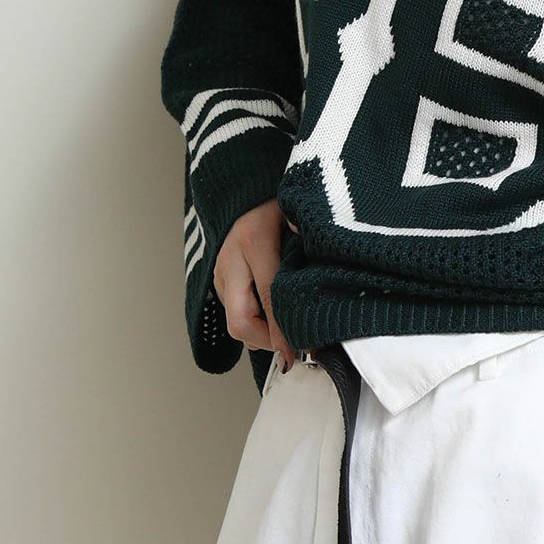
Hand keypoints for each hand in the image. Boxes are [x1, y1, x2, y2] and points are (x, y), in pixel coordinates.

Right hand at [215, 199, 296, 371]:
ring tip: (288, 334)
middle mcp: (231, 262)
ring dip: (261, 336)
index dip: (281, 329)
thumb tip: (325, 265)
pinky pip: (233, 313)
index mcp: (253, 242)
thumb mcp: (295, 214)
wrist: (239, 192)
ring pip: (234, 322)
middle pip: (240, 320)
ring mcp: (220, 274)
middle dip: (267, 341)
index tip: (296, 351)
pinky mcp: (219, 282)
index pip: (268, 296)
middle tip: (293, 347)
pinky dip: (254, 324)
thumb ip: (307, 237)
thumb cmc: (272, 203)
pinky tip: (275, 322)